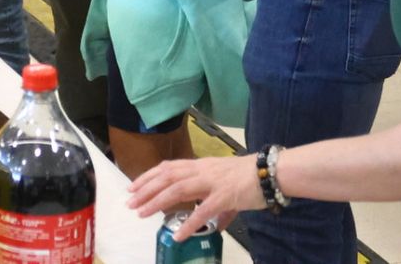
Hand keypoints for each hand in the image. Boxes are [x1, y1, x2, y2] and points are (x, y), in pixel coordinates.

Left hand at [127, 154, 261, 239]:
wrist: (271, 171)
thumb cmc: (250, 177)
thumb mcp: (226, 185)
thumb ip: (218, 207)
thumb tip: (214, 225)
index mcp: (200, 166)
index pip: (168, 168)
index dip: (148, 176)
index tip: (133, 187)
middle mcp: (201, 171)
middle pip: (166, 178)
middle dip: (145, 190)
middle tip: (130, 203)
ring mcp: (211, 183)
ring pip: (177, 190)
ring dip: (157, 202)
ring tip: (142, 213)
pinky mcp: (223, 197)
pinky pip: (202, 212)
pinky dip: (188, 224)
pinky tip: (178, 235)